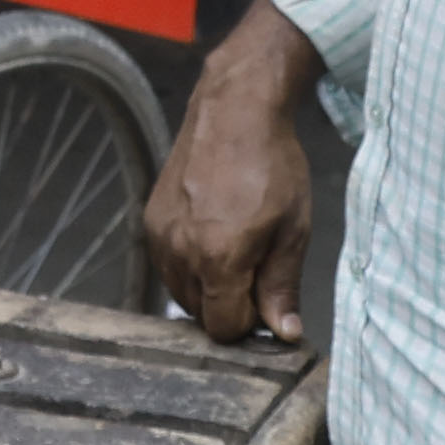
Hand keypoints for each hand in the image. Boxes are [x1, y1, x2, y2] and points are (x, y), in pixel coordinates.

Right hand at [142, 0, 320, 346]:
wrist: (235, 111)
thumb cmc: (271, 164)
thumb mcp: (293, 229)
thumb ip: (282, 286)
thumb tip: (285, 333)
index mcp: (218, 258)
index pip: (224, 328)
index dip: (250, 321)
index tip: (267, 296)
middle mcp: (180, 252)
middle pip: (200, 315)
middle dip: (229, 304)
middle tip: (256, 266)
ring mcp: (160, 237)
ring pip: (181, 293)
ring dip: (208, 286)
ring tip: (236, 246)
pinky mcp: (151, 222)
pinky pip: (168, 266)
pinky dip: (189, 264)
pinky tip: (213, 233)